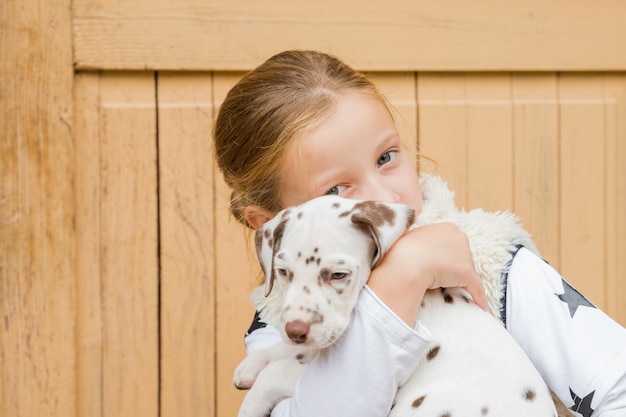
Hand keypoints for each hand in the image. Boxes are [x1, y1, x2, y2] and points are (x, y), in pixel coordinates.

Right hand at [366, 222, 486, 325]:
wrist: (407, 261)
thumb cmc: (405, 249)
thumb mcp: (414, 238)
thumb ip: (423, 242)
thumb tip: (420, 249)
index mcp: (448, 228)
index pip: (453, 243)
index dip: (446, 254)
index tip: (438, 262)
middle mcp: (460, 238)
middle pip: (462, 256)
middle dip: (454, 266)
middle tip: (440, 276)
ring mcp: (465, 256)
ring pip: (467, 271)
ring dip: (459, 280)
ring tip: (447, 289)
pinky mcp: (467, 274)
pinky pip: (476, 287)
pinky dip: (478, 296)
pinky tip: (481, 305)